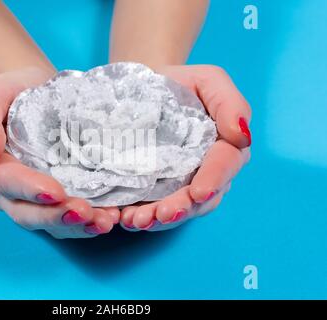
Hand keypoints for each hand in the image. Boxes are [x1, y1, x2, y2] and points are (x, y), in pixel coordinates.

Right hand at [0, 67, 119, 238]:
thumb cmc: (11, 91)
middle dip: (56, 216)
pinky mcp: (51, 201)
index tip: (56, 192)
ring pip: (48, 222)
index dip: (29, 189)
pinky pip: (65, 219)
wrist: (35, 90)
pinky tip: (109, 218)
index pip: (5, 182)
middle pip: (26, 213)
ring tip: (104, 221)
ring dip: (76, 226)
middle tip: (87, 213)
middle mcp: (5, 190)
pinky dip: (86, 223)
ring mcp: (28, 199)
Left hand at [119, 65, 251, 231]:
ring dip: (159, 219)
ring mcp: (182, 183)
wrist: (144, 88)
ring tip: (138, 221)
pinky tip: (125, 218)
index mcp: (225, 146)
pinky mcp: (157, 189)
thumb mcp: (209, 81)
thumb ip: (231, 104)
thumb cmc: (181, 83)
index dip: (214, 179)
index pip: (225, 165)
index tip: (199, 191)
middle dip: (182, 208)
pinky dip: (141, 215)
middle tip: (161, 214)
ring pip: (178, 208)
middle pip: (202, 198)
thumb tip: (242, 135)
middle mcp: (207, 171)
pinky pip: (153, 207)